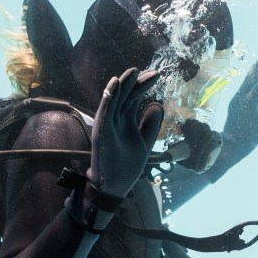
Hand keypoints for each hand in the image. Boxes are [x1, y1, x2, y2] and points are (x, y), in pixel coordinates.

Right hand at [88, 68, 162, 198]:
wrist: (113, 186)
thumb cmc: (126, 166)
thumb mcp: (144, 142)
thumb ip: (150, 126)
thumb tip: (158, 105)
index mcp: (125, 121)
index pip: (134, 98)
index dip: (143, 86)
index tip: (157, 75)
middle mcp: (115, 119)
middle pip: (126, 95)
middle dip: (138, 82)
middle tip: (153, 72)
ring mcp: (107, 124)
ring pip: (114, 99)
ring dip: (123, 84)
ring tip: (133, 71)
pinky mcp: (100, 132)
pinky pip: (104, 111)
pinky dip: (108, 96)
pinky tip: (115, 84)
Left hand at [217, 61, 257, 166]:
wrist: (228, 146)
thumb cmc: (246, 139)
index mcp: (248, 103)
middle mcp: (240, 98)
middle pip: (252, 80)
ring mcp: (236, 100)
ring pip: (246, 82)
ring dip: (254, 72)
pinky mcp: (235, 104)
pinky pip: (242, 87)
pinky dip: (247, 79)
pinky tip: (250, 78)